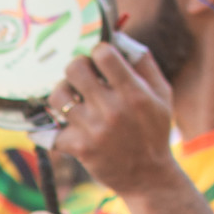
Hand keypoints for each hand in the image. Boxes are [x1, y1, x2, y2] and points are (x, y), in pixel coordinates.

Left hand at [49, 43, 178, 195]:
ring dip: (62, 94)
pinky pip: (51, 130)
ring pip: (58, 96)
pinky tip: (60, 127)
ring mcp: (93, 129)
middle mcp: (112, 108)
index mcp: (134, 92)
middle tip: (81, 77)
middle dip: (76, 68)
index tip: (99, 60)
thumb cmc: (154, 130)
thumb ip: (144, 63)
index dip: (98, 51)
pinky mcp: (79, 147)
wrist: (147, 175)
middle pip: (74, 69)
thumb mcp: (162, 93)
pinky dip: (52, 129)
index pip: (103, 54)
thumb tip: (120, 37)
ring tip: (71, 99)